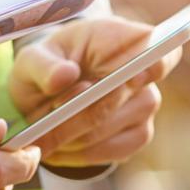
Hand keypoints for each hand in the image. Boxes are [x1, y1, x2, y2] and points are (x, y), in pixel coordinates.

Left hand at [8, 17, 177, 169]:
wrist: (47, 92)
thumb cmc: (45, 67)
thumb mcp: (32, 58)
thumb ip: (44, 65)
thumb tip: (65, 75)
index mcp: (121, 37)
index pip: (158, 51)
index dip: (150, 66)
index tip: (129, 77)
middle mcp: (143, 71)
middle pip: (117, 96)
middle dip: (74, 109)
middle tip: (46, 114)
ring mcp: (145, 104)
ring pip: (106, 127)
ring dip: (72, 133)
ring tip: (44, 130)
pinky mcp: (139, 134)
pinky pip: (110, 151)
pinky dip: (80, 152)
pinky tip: (60, 146)